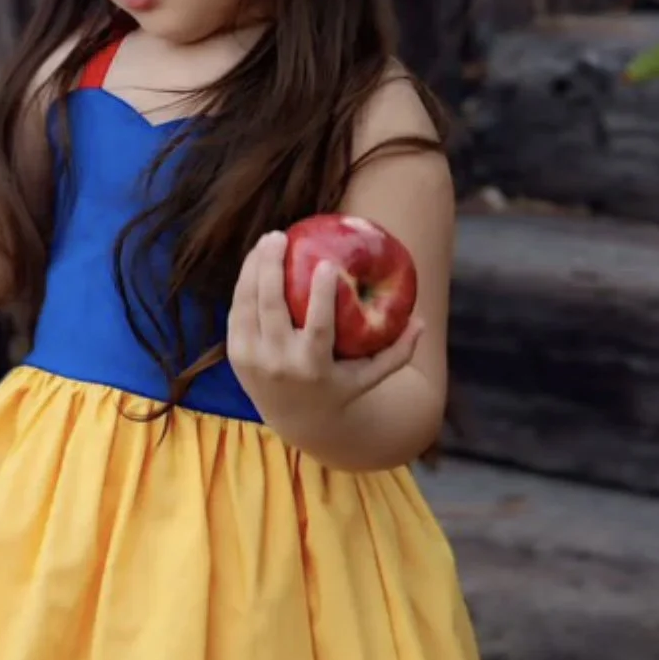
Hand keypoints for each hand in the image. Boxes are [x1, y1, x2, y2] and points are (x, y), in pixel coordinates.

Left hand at [227, 230, 423, 446]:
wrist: (296, 422)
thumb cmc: (339, 389)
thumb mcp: (370, 377)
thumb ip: (398, 352)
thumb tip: (422, 321)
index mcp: (313, 367)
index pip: (317, 327)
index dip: (321, 294)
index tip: (326, 263)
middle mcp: (279, 363)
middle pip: (271, 308)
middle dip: (271, 267)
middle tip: (280, 237)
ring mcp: (253, 359)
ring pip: (248, 304)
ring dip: (254, 268)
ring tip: (268, 241)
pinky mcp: (236, 355)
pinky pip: (238, 312)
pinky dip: (245, 284)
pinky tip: (256, 262)